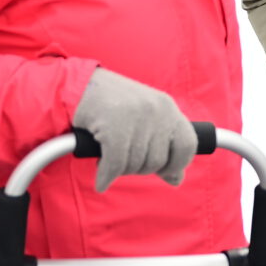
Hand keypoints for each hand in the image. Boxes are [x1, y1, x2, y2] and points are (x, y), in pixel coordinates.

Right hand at [71, 68, 195, 191]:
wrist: (77, 86)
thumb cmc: (112, 106)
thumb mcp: (144, 121)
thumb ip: (162, 147)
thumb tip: (176, 180)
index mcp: (168, 107)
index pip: (188, 145)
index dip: (177, 164)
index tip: (162, 170)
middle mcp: (156, 109)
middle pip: (158, 161)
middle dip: (139, 168)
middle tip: (123, 159)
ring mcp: (136, 115)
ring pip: (136, 164)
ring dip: (120, 170)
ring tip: (109, 156)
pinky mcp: (113, 124)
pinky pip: (115, 164)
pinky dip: (106, 176)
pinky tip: (102, 180)